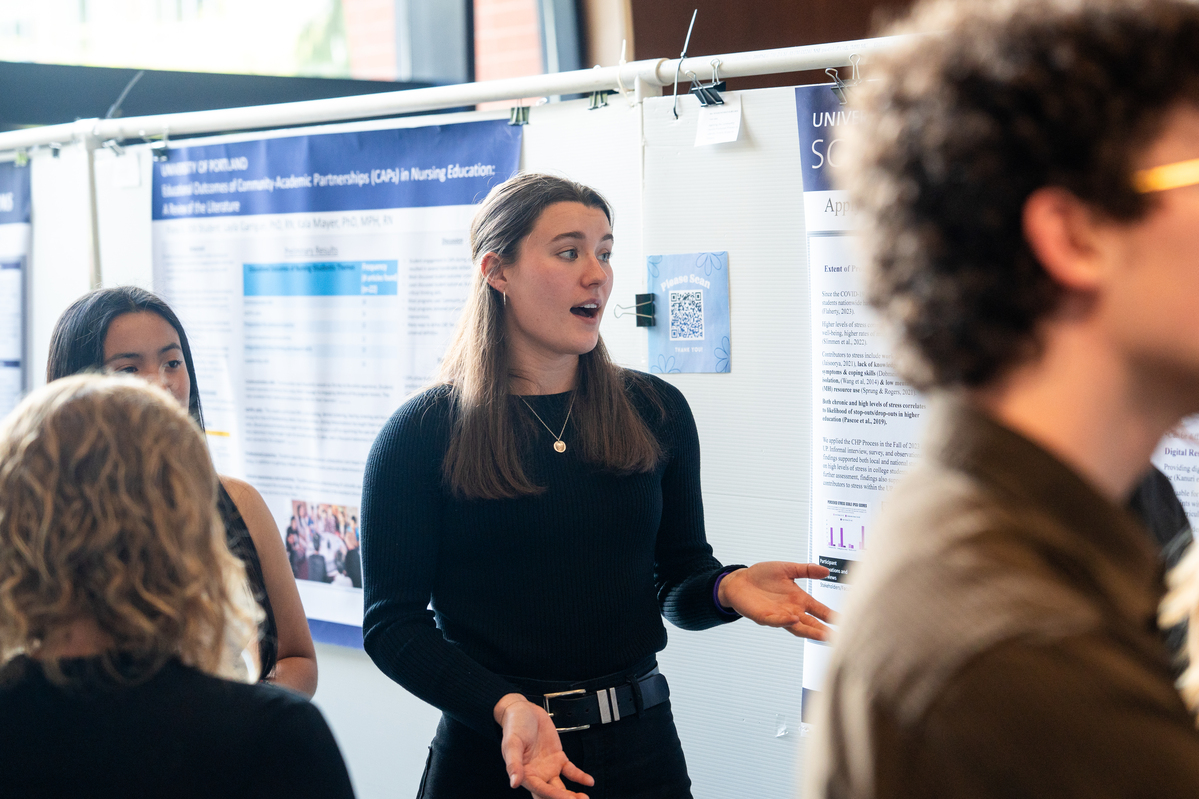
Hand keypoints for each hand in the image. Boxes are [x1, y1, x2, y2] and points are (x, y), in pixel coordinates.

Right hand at [494, 694, 594, 798]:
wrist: (524, 710)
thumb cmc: (514, 726)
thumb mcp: (512, 743)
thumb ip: (513, 763)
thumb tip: (514, 783)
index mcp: (524, 773)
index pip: (540, 790)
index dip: (553, 795)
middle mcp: (537, 774)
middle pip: (552, 792)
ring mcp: (548, 767)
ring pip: (562, 786)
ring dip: (573, 794)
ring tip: (584, 798)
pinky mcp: (558, 758)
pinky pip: (570, 771)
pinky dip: (580, 777)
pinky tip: (589, 782)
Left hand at [717, 562, 834, 640]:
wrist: (739, 581)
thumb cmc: (763, 576)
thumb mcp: (787, 569)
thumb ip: (806, 570)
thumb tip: (826, 570)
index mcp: (799, 599)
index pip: (820, 610)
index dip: (832, 616)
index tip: (847, 622)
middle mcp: (792, 610)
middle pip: (812, 623)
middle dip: (825, 630)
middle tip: (839, 638)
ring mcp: (779, 615)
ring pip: (797, 627)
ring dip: (809, 631)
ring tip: (823, 635)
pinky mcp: (764, 616)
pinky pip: (776, 620)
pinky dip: (784, 621)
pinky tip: (794, 619)